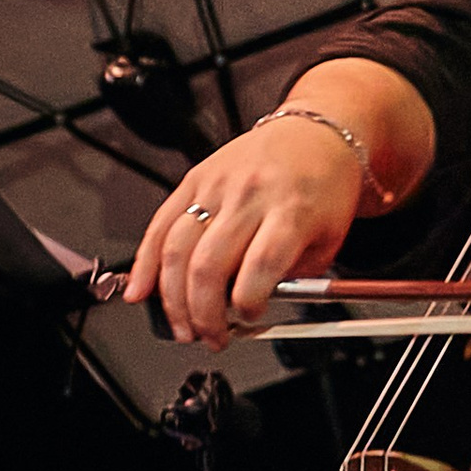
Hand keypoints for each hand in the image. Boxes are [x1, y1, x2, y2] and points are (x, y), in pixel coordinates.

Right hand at [127, 117, 364, 349]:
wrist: (316, 132)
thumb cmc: (325, 185)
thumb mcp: (330, 236)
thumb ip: (295, 277)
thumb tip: (251, 312)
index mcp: (292, 210)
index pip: (261, 265)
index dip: (249, 303)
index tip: (250, 319)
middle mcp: (251, 195)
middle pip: (209, 264)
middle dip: (203, 314)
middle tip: (209, 337)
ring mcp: (218, 185)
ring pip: (177, 248)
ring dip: (172, 299)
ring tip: (182, 327)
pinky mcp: (195, 178)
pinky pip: (160, 224)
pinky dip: (144, 263)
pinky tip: (139, 291)